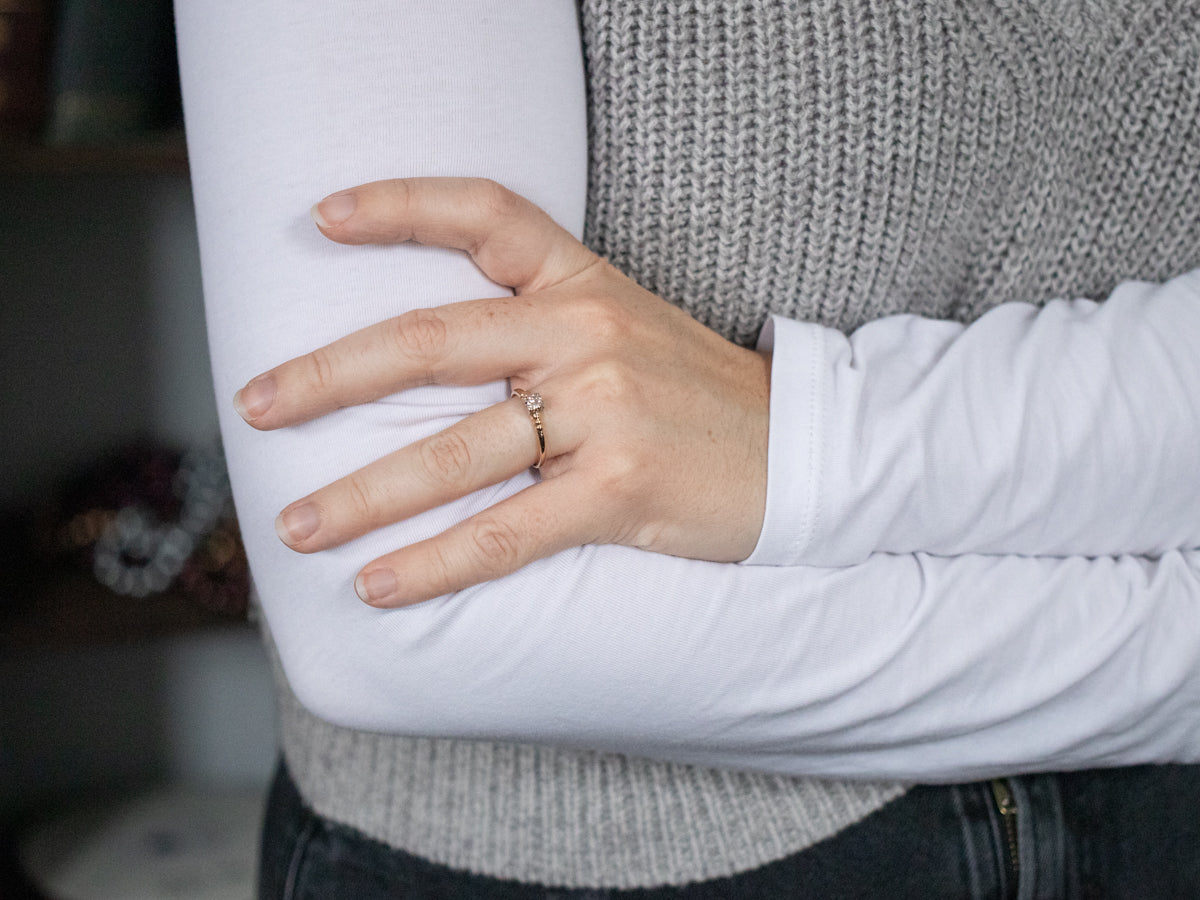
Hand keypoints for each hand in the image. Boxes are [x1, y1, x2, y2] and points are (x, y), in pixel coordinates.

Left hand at [234, 178, 770, 606]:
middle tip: (254, 407)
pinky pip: (508, 531)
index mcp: (582, 283)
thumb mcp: (625, 328)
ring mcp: (607, 412)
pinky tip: (380, 586)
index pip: (486, 212)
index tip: (320, 219)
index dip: (400, 206)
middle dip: (328, 377)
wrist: (799, 449)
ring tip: (298, 527)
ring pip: (457, 452)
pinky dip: (436, 563)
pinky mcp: (623, 490)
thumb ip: (539, 329)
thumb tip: (425, 369)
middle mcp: (587, 334)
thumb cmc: (694, 396)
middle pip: (432, 341)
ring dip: (363, 493)